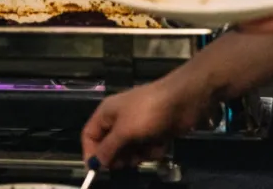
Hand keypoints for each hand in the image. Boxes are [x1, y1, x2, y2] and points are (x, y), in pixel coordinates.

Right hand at [81, 76, 208, 169]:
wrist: (182, 102)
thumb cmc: (147, 112)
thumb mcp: (124, 131)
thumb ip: (108, 149)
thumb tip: (94, 163)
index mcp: (106, 114)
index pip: (89, 135)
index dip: (91, 153)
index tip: (97, 170)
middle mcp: (119, 121)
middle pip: (110, 147)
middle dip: (120, 156)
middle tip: (129, 161)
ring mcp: (137, 127)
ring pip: (130, 151)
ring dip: (140, 154)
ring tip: (149, 147)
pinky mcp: (152, 134)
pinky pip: (146, 150)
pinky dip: (153, 150)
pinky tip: (161, 143)